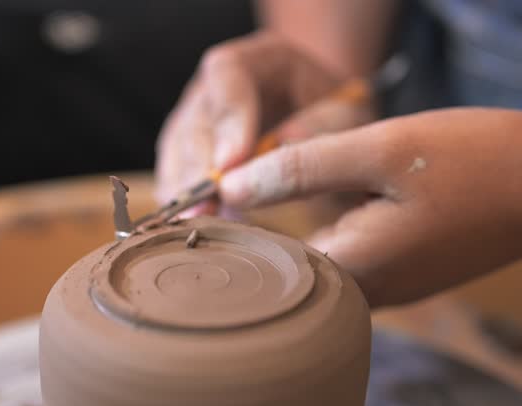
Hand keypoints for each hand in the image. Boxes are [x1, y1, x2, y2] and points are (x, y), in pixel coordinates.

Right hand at [155, 31, 372, 214]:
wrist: (326, 131)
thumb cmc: (339, 120)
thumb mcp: (347, 115)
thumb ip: (324, 124)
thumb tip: (289, 144)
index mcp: (258, 60)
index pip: (226, 73)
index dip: (226, 119)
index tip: (232, 163)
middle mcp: (217, 87)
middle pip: (194, 119)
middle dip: (199, 167)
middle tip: (208, 206)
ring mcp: (197, 120)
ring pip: (176, 151)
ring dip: (185, 190)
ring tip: (196, 224)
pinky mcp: (188, 156)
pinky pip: (174, 178)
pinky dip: (183, 205)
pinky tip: (194, 229)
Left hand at [219, 108, 521, 306]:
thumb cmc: (476, 162)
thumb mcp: (379, 150)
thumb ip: (301, 169)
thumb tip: (231, 185)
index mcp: (356, 271)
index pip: (265, 270)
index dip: (230, 233)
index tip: (203, 203)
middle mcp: (369, 295)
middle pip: (287, 276)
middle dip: (256, 235)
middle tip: (231, 193)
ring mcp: (390, 289)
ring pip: (316, 268)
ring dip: (289, 232)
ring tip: (263, 193)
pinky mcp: (404, 273)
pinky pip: (347, 261)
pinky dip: (324, 232)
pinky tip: (319, 200)